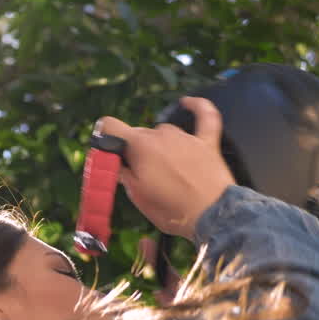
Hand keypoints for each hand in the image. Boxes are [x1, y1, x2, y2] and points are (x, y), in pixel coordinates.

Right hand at [96, 97, 234, 240]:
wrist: (212, 216)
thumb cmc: (171, 210)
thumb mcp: (138, 196)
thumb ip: (123, 173)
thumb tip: (116, 162)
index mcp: (139, 146)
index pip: (110, 126)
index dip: (105, 137)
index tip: (108, 153)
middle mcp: (160, 134)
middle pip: (137, 134)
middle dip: (134, 151)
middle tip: (140, 176)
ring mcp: (185, 136)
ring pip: (162, 132)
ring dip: (159, 146)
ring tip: (165, 170)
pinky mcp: (207, 141)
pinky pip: (204, 116)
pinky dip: (196, 107)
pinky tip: (187, 103)